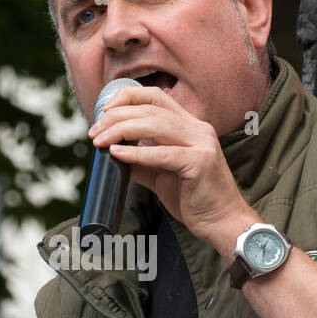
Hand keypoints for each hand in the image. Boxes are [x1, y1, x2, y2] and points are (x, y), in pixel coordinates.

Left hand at [87, 86, 253, 246]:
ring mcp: (202, 143)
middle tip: (94, 132)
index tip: (103, 112)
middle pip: (151, 109)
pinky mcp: (200, 162)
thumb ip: (140, 160)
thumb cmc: (194, 198)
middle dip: (116, 117)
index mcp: (190, 126)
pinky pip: (163, 154)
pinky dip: (137, 152)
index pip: (156, 96)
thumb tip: (112, 152)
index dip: (127, 97)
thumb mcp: (161, 174)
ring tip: (100, 141)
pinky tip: (118, 153)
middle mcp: (198, 128)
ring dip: (121, 130)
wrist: (222, 221)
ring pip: (156, 125)